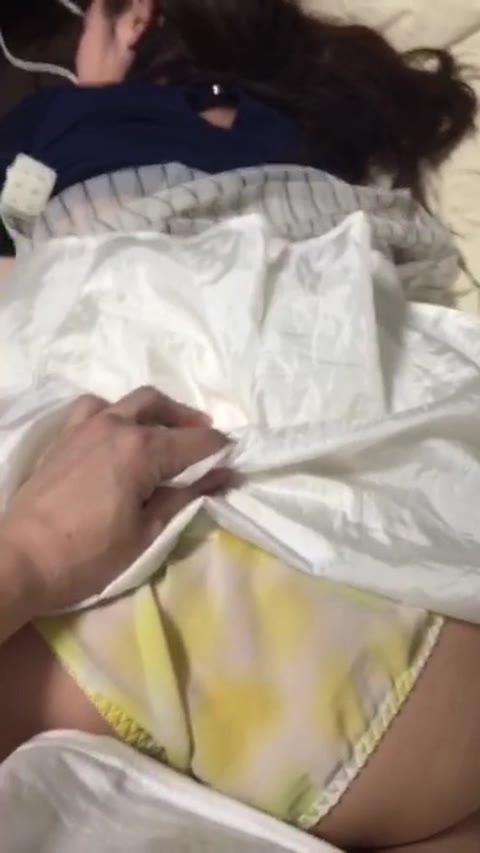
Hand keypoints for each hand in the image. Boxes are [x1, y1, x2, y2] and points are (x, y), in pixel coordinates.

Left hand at [0, 387, 230, 612]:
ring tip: (161, 433)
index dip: (218, 450)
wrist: (21, 560)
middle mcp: (115, 426)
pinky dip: (113, 414)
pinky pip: (94, 409)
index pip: (194, 441)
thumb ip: (186, 497)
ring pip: (127, 401)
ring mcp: (84, 427)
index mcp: (142, 449)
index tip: (232, 461)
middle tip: (202, 440)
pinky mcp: (62, 437)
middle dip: (188, 420)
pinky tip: (116, 434)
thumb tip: (222, 476)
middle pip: (160, 406)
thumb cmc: (89, 555)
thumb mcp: (148, 532)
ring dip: (151, 412)